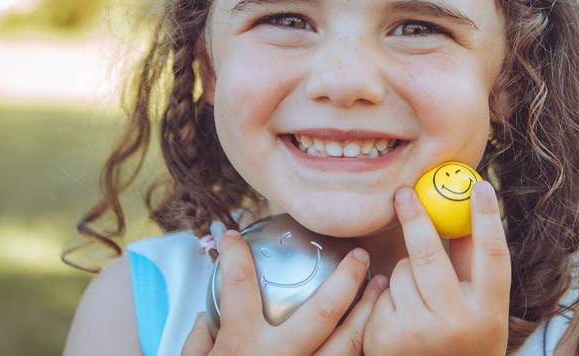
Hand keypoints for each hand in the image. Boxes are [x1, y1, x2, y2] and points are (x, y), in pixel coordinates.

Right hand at [180, 230, 386, 355]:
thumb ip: (197, 343)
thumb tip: (205, 315)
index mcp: (239, 347)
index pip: (237, 286)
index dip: (235, 255)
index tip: (234, 235)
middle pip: (321, 312)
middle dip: (345, 279)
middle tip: (359, 255)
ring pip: (348, 345)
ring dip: (369, 313)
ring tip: (381, 287)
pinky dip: (364, 352)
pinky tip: (376, 335)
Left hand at [363, 181, 510, 355]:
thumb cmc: (464, 343)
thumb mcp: (481, 311)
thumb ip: (473, 265)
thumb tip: (465, 209)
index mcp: (488, 314)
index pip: (493, 254)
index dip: (487, 216)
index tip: (478, 185)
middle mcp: (454, 324)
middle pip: (430, 254)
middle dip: (415, 217)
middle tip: (404, 193)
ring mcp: (416, 333)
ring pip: (401, 271)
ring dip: (405, 271)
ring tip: (419, 300)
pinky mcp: (383, 337)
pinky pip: (382, 291)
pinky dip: (388, 295)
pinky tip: (399, 317)